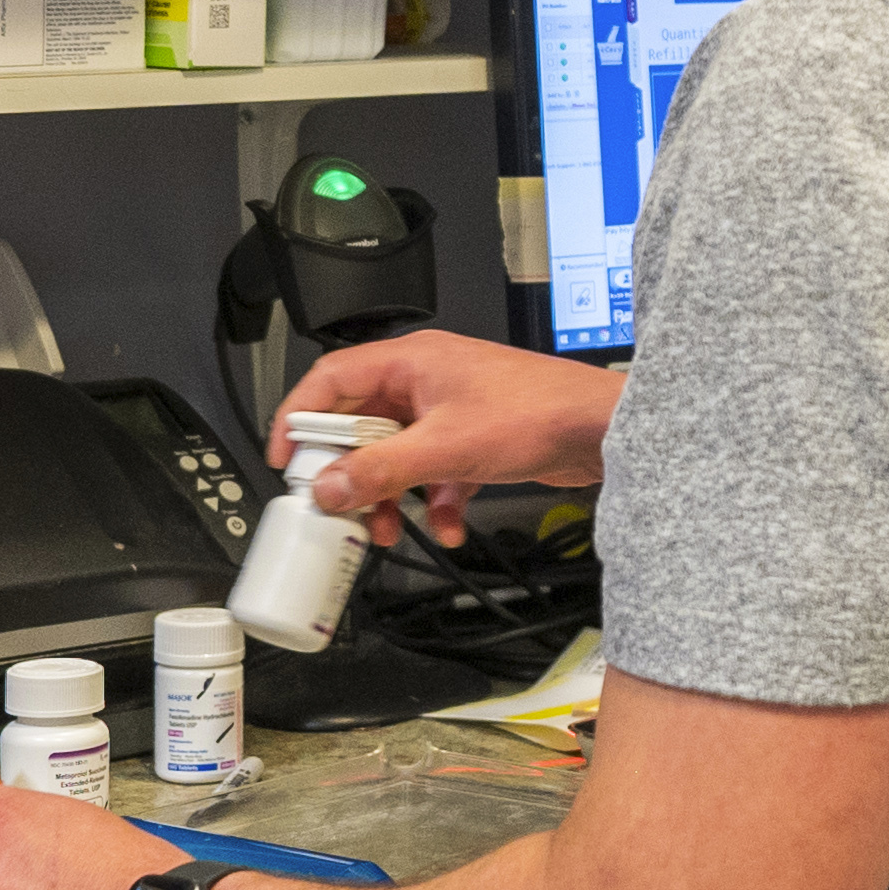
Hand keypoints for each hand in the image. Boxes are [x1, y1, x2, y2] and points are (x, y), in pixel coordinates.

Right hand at [279, 328, 623, 538]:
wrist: (602, 429)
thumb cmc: (540, 411)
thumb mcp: (444, 449)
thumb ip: (380, 470)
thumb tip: (330, 487)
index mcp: (411, 361)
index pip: (331, 380)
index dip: (299, 418)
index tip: (286, 461)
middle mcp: (427, 379)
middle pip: (361, 425)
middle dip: (349, 471)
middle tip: (338, 505)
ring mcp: (451, 409)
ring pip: (396, 453)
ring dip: (388, 494)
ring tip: (386, 528)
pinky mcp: (474, 438)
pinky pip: (433, 471)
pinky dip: (432, 500)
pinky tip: (446, 524)